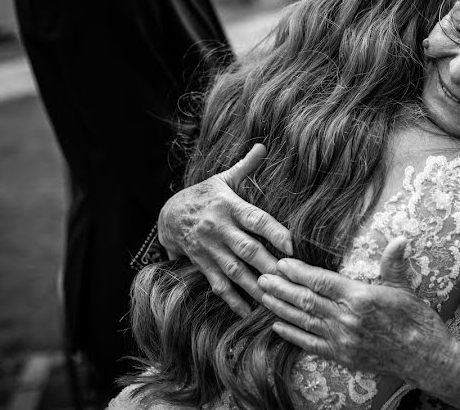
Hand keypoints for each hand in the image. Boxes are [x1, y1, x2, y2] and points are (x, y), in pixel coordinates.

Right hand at [157, 144, 292, 316]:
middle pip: (248, 249)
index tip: (293, 245)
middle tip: (291, 279)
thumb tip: (263, 146)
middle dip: (269, 265)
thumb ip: (245, 166)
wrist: (167, 215)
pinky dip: (232, 299)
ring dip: (254, 286)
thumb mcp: (221, 179)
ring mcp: (210, 249)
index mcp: (229, 206)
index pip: (255, 219)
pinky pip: (218, 284)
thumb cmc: (204, 195)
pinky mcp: (202, 264)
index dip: (274, 231)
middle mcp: (220, 229)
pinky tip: (247, 312)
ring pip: (235, 271)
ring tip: (274, 299)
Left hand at [257, 237, 453, 381]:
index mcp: (360, 297)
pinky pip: (311, 344)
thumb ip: (393, 263)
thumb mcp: (405, 288)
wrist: (425, 358)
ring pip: (304, 321)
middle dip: (281, 288)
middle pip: (306, 300)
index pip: (321, 280)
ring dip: (281, 308)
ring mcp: (342, 339)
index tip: (281, 263)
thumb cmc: (417, 320)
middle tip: (261, 277)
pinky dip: (292, 335)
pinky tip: (278, 326)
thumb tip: (400, 239)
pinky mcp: (343, 356)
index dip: (298, 272)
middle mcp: (347, 318)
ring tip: (263, 297)